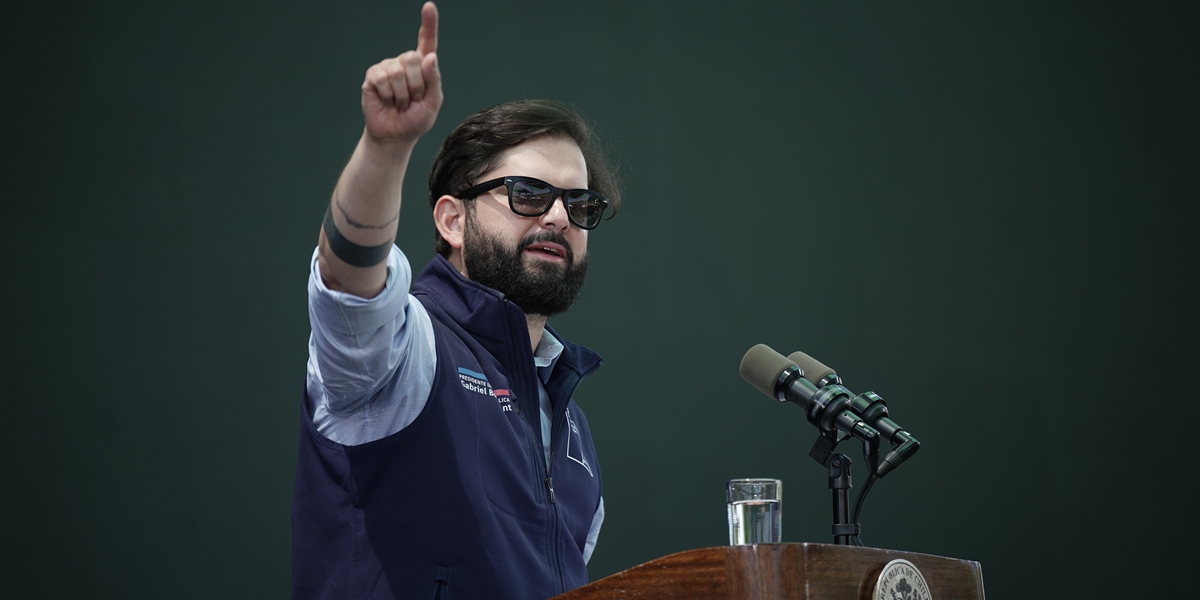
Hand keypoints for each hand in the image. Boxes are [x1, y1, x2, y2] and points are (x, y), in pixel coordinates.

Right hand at [360, 2, 441, 143]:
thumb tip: (430, 57)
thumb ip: (434, 79)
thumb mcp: (433, 102)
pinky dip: (388, 95)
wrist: (396, 135)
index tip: (429, 6)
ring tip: (400, 103)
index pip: (427, 41)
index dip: (428, 23)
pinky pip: (382, 79)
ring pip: (398, 71)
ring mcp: (387, 67)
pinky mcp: (373, 76)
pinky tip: (387, 101)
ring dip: (402, 94)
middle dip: (416, 84)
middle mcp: (404, 62)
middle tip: (413, 99)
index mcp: (423, 66)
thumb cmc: (416, 119)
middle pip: (412, 58)